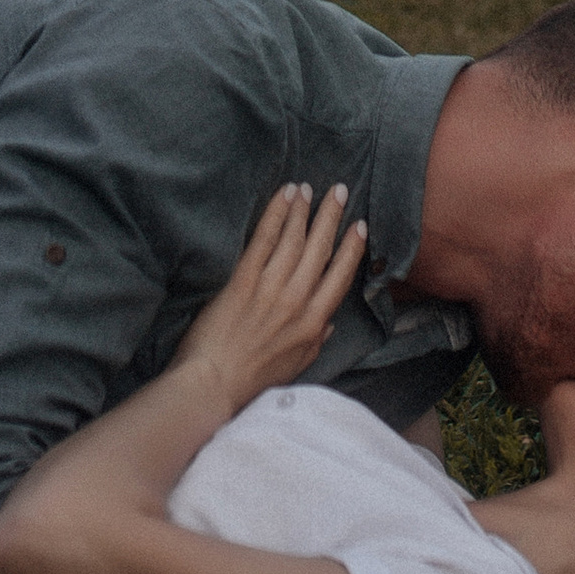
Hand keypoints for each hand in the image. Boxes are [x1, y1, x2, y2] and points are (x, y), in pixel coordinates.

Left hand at [171, 182, 367, 412]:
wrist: (214, 385)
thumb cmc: (252, 379)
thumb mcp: (296, 366)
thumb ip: (316, 340)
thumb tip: (329, 320)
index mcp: (313, 323)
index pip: (340, 277)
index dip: (352, 248)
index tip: (360, 226)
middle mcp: (297, 302)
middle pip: (320, 250)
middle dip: (331, 217)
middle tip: (339, 190)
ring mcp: (270, 289)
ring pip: (294, 240)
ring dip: (303, 210)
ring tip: (308, 188)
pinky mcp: (243, 281)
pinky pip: (263, 240)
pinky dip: (276, 214)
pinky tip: (284, 195)